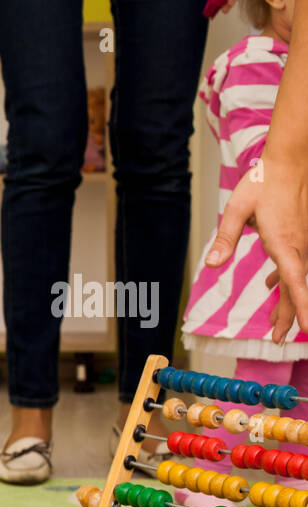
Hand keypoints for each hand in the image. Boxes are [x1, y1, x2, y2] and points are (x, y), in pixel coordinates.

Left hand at [206, 157, 307, 342]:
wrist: (289, 160)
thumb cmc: (262, 182)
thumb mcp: (236, 210)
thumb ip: (225, 238)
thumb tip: (213, 264)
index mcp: (285, 243)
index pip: (295, 283)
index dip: (302, 307)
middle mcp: (299, 245)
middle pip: (296, 288)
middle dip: (291, 315)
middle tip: (280, 339)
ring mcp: (302, 240)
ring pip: (297, 278)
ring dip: (287, 300)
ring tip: (276, 324)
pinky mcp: (300, 235)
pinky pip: (294, 264)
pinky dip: (285, 279)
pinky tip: (272, 285)